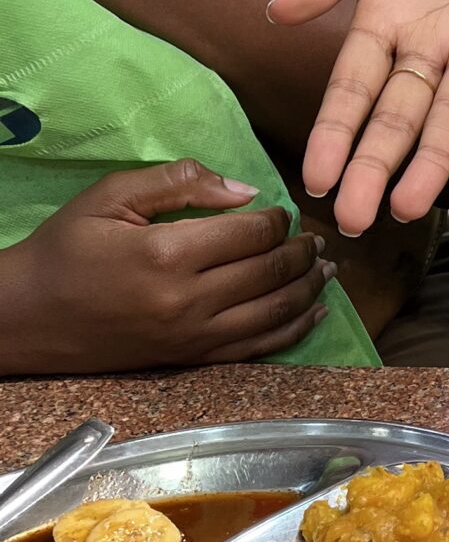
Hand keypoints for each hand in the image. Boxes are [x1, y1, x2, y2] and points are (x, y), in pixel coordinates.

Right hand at [1, 164, 328, 373]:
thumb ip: (179, 182)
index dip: (279, 220)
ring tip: (326, 269)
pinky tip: (313, 312)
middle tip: (318, 239)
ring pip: (274, 312)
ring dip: (309, 289)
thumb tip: (246, 191)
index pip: (250, 233)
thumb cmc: (66, 249)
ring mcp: (192, 336)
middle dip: (303, 253)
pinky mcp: (190, 359)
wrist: (28, 317)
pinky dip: (293, 329)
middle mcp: (187, 300)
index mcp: (167, 254)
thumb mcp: (110, 196)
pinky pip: (258, 348)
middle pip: (270, 272)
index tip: (285, 212)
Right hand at [268, 0, 448, 235]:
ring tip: (411, 206)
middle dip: (376, 166)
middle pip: (399, 117)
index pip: (354, 89)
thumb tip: (277, 9)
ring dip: (434, 158)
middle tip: (354, 220)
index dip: (337, 132)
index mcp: (385, 30)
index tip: (316, 180)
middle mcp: (429, 52)